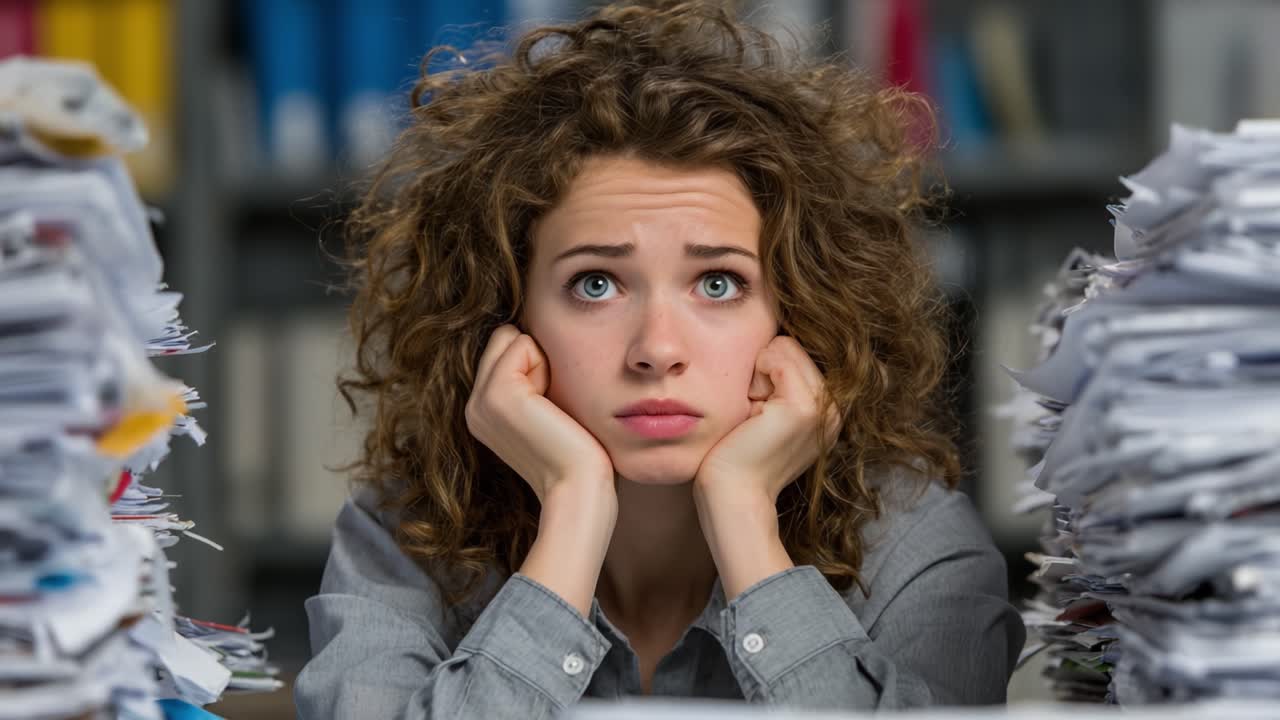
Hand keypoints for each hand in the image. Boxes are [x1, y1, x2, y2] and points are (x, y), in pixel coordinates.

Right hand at [465, 324, 614, 503]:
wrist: (578, 487)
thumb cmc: (576, 451)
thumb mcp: (544, 409)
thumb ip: (529, 379)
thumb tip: (533, 337)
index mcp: (482, 411)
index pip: (503, 348)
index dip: (535, 365)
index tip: (548, 409)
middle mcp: (473, 405)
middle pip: (503, 337)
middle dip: (535, 358)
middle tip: (550, 405)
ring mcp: (480, 400)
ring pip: (511, 337)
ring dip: (541, 362)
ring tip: (550, 407)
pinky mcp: (497, 394)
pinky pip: (522, 343)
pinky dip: (544, 365)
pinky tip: (550, 406)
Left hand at [693, 335, 842, 504]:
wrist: (733, 494)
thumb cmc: (738, 455)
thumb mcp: (768, 412)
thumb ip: (782, 382)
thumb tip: (772, 339)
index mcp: (829, 410)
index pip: (798, 353)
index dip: (768, 372)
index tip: (760, 411)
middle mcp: (835, 408)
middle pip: (793, 345)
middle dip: (764, 370)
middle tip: (755, 413)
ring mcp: (824, 407)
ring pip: (785, 346)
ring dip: (759, 374)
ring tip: (755, 413)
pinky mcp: (804, 407)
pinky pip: (778, 355)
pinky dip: (757, 374)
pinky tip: (752, 409)